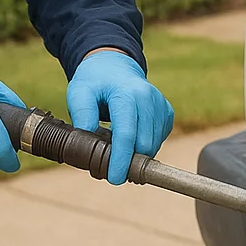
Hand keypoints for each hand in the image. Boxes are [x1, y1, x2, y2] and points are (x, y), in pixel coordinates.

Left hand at [65, 48, 174, 184]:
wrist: (114, 67)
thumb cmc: (94, 81)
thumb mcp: (79, 93)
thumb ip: (82, 115)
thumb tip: (88, 141)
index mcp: (127, 94)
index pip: (127, 134)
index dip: (121, 160)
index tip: (114, 178)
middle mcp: (149, 99)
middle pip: (144, 145)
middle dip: (128, 162)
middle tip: (108, 169)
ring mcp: (161, 106)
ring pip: (153, 146)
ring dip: (136, 155)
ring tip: (115, 150)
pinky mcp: (166, 113)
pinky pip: (158, 140)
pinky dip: (144, 147)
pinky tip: (129, 140)